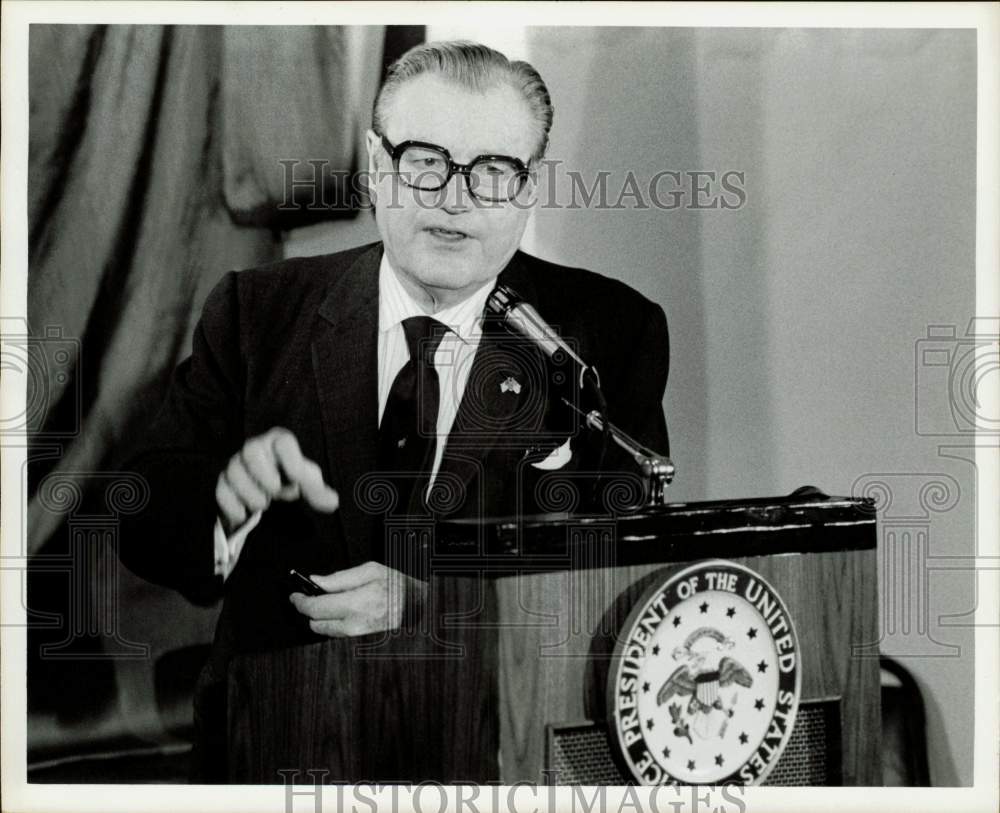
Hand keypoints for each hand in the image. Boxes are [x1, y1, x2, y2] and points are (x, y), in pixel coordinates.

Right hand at [215, 427, 338, 532]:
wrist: (265, 487)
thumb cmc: (288, 476)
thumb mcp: (306, 482)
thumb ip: (318, 490)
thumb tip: (333, 502)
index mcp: (279, 443)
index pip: (284, 442)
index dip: (291, 460)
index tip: (297, 479)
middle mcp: (255, 448)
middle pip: (251, 451)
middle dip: (265, 475)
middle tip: (276, 492)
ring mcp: (236, 463)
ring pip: (233, 472)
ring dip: (250, 493)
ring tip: (263, 504)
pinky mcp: (223, 481)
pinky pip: (221, 490)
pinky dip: (232, 505)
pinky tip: (244, 515)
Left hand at [288, 561, 426, 636]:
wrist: (421, 606)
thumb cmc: (400, 586)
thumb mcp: (372, 571)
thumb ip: (340, 577)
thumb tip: (317, 581)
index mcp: (356, 603)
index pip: (315, 608)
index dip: (300, 601)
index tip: (295, 595)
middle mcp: (354, 624)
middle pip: (316, 623)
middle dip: (310, 609)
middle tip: (312, 595)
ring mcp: (358, 635)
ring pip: (325, 630)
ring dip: (322, 616)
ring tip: (331, 601)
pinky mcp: (361, 640)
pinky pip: (338, 632)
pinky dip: (334, 622)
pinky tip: (344, 609)